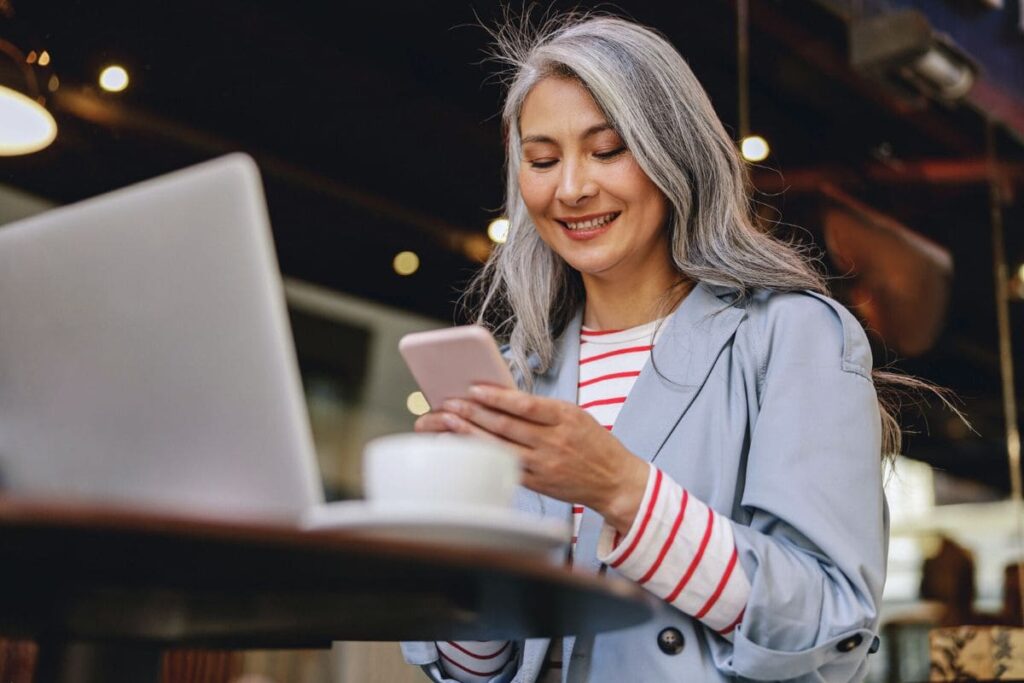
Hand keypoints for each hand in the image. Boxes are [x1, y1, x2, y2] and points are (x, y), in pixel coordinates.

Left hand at [416, 384, 648, 532]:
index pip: (525, 404)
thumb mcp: (575, 416)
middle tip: (450, 403)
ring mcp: (545, 464)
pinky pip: (506, 467)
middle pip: (506, 425)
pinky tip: (466, 447)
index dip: (497, 396)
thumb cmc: (593, 443)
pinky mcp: (539, 483)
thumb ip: (543, 409)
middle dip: (474, 412)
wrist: (615, 481)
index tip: (474, 388)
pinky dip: (484, 456)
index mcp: (566, 417)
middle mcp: (554, 441)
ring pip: (501, 447)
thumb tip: (502, 397)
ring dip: (471, 433)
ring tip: (449, 421)